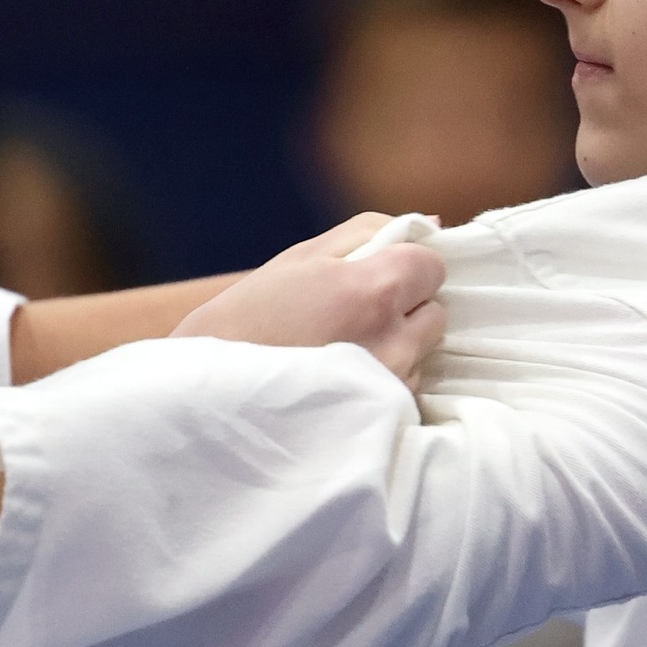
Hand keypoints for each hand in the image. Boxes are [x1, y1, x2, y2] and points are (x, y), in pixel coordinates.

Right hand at [171, 213, 446, 384]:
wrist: (210, 397)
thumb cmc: (249, 319)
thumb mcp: (300, 259)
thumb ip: (369, 232)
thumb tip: (432, 226)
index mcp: (373, 291)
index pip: (433, 266)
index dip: (406, 266)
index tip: (375, 275)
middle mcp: (393, 342)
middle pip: (436, 312)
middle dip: (405, 307)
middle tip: (353, 313)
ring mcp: (392, 387)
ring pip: (422, 352)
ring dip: (396, 345)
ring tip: (340, 350)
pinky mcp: (386, 420)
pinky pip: (406, 388)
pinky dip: (385, 379)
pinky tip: (342, 379)